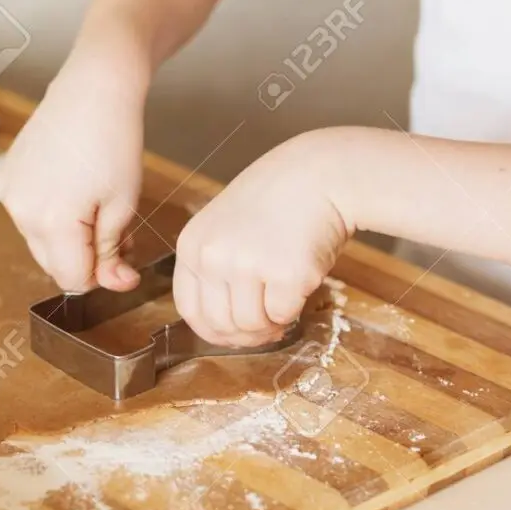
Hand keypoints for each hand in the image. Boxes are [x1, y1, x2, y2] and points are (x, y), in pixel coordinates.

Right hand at [0, 43, 148, 292]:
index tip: (124, 257)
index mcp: (51, 222)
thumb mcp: (123, 205)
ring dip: (69, 239)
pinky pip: (29, 216)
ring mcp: (9, 194)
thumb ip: (112, 252)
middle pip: (54, 265)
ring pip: (41, 243)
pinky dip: (52, 215)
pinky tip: (74, 190)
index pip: (73, 280)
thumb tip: (114, 284)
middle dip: (85, 258)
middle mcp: (20, 213)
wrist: (93, 88)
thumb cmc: (114, 141)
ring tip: (96, 207)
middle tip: (117, 231)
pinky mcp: (7, 178)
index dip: (102, 276)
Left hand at [174, 131, 351, 346]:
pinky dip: (294, 309)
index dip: (212, 331)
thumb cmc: (279, 200)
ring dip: (270, 323)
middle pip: (219, 325)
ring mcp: (247, 266)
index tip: (232, 334)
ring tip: (284, 301)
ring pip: (251, 326)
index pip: (189, 310)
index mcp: (192, 245)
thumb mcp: (227, 226)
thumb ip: (218, 269)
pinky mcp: (285, 275)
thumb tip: (228, 327)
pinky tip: (300, 284)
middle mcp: (213, 257)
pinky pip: (282, 315)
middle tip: (267, 326)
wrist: (322, 174)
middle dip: (245, 335)